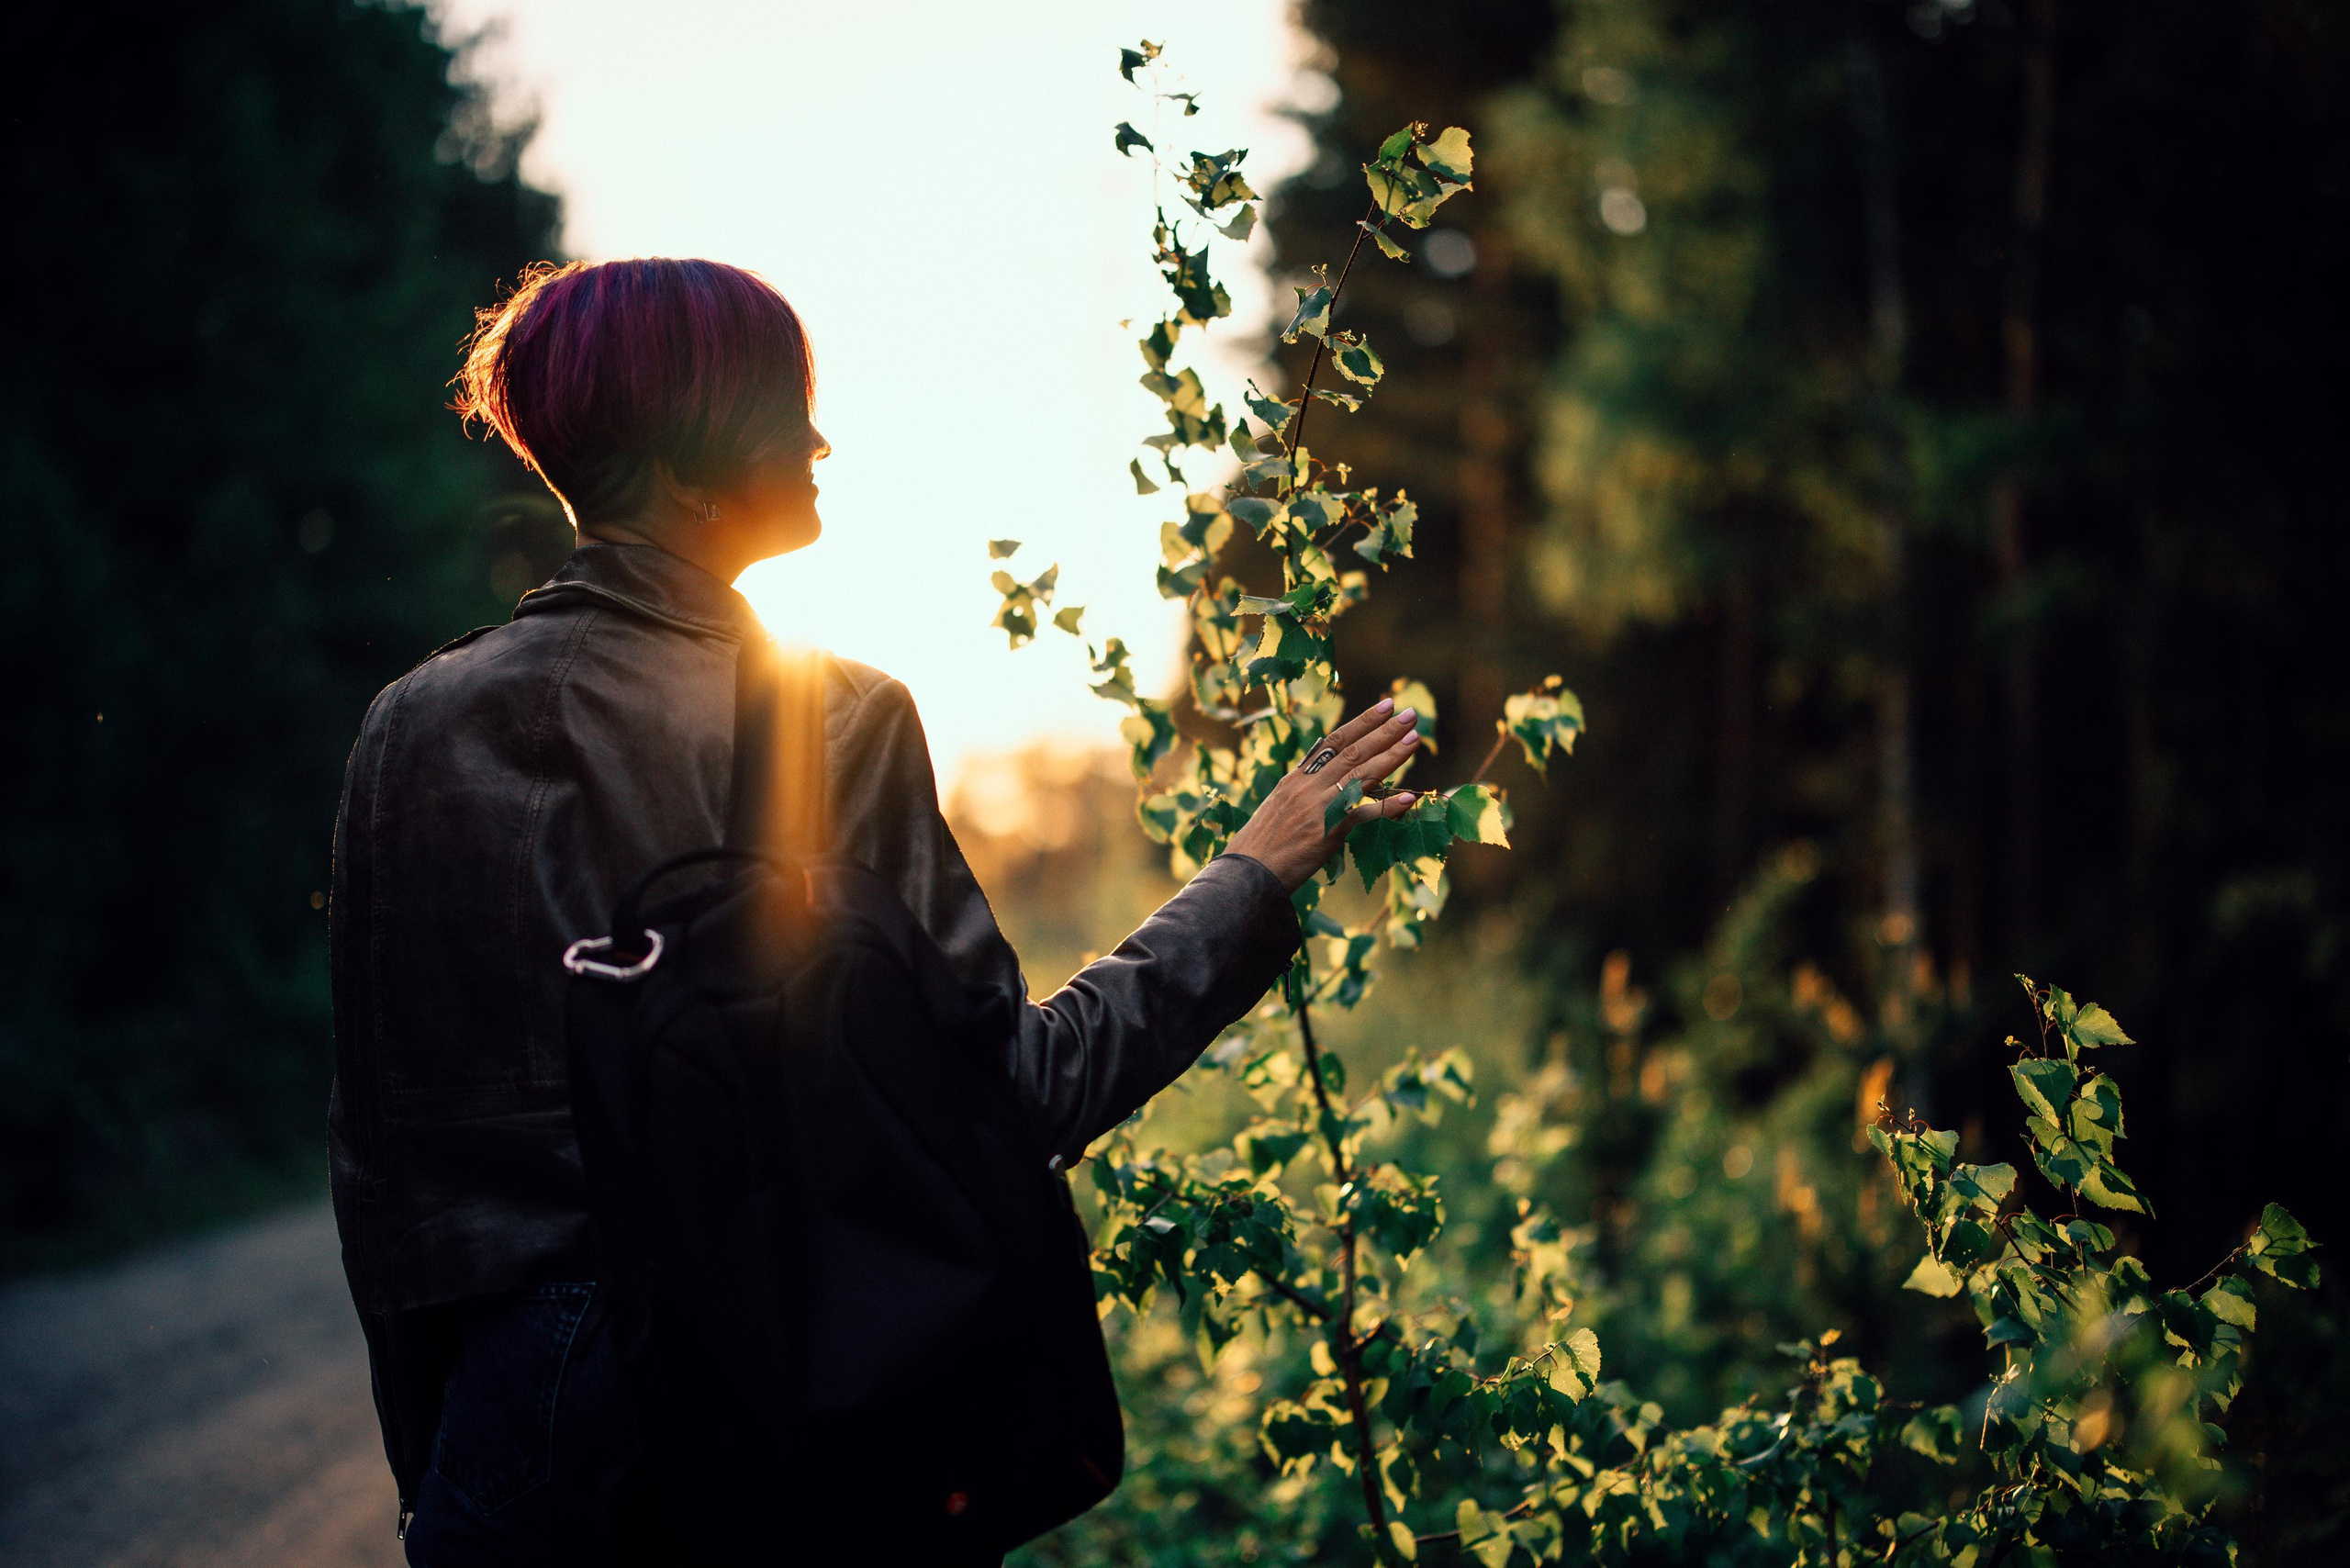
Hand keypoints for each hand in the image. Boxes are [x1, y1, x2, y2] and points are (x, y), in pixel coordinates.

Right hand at [1224, 697, 1422, 892]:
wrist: (1247, 872)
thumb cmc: (1261, 844)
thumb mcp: (1278, 805)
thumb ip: (1302, 787)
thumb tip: (1321, 771)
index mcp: (1296, 777)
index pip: (1334, 741)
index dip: (1362, 722)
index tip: (1385, 706)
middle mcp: (1308, 786)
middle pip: (1353, 752)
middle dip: (1384, 731)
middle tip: (1411, 714)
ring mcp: (1318, 806)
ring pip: (1361, 774)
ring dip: (1392, 756)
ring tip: (1415, 739)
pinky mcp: (1327, 831)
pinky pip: (1363, 814)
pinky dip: (1387, 806)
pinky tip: (1409, 797)